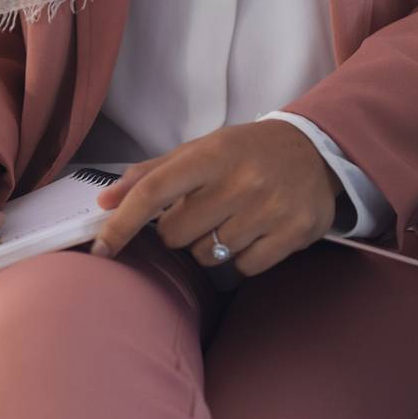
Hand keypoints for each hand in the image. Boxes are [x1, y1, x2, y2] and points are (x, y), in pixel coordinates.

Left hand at [90, 120, 342, 276]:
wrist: (316, 151)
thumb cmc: (247, 151)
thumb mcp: (203, 149)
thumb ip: (153, 173)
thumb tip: (105, 201)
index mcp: (212, 154)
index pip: (154, 191)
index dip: (122, 222)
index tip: (101, 248)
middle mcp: (240, 181)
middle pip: (177, 234)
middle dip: (178, 229)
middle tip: (200, 211)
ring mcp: (268, 210)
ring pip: (207, 255)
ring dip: (209, 244)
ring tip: (231, 218)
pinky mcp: (293, 234)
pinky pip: (243, 269)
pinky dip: (240, 257)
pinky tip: (253, 232)